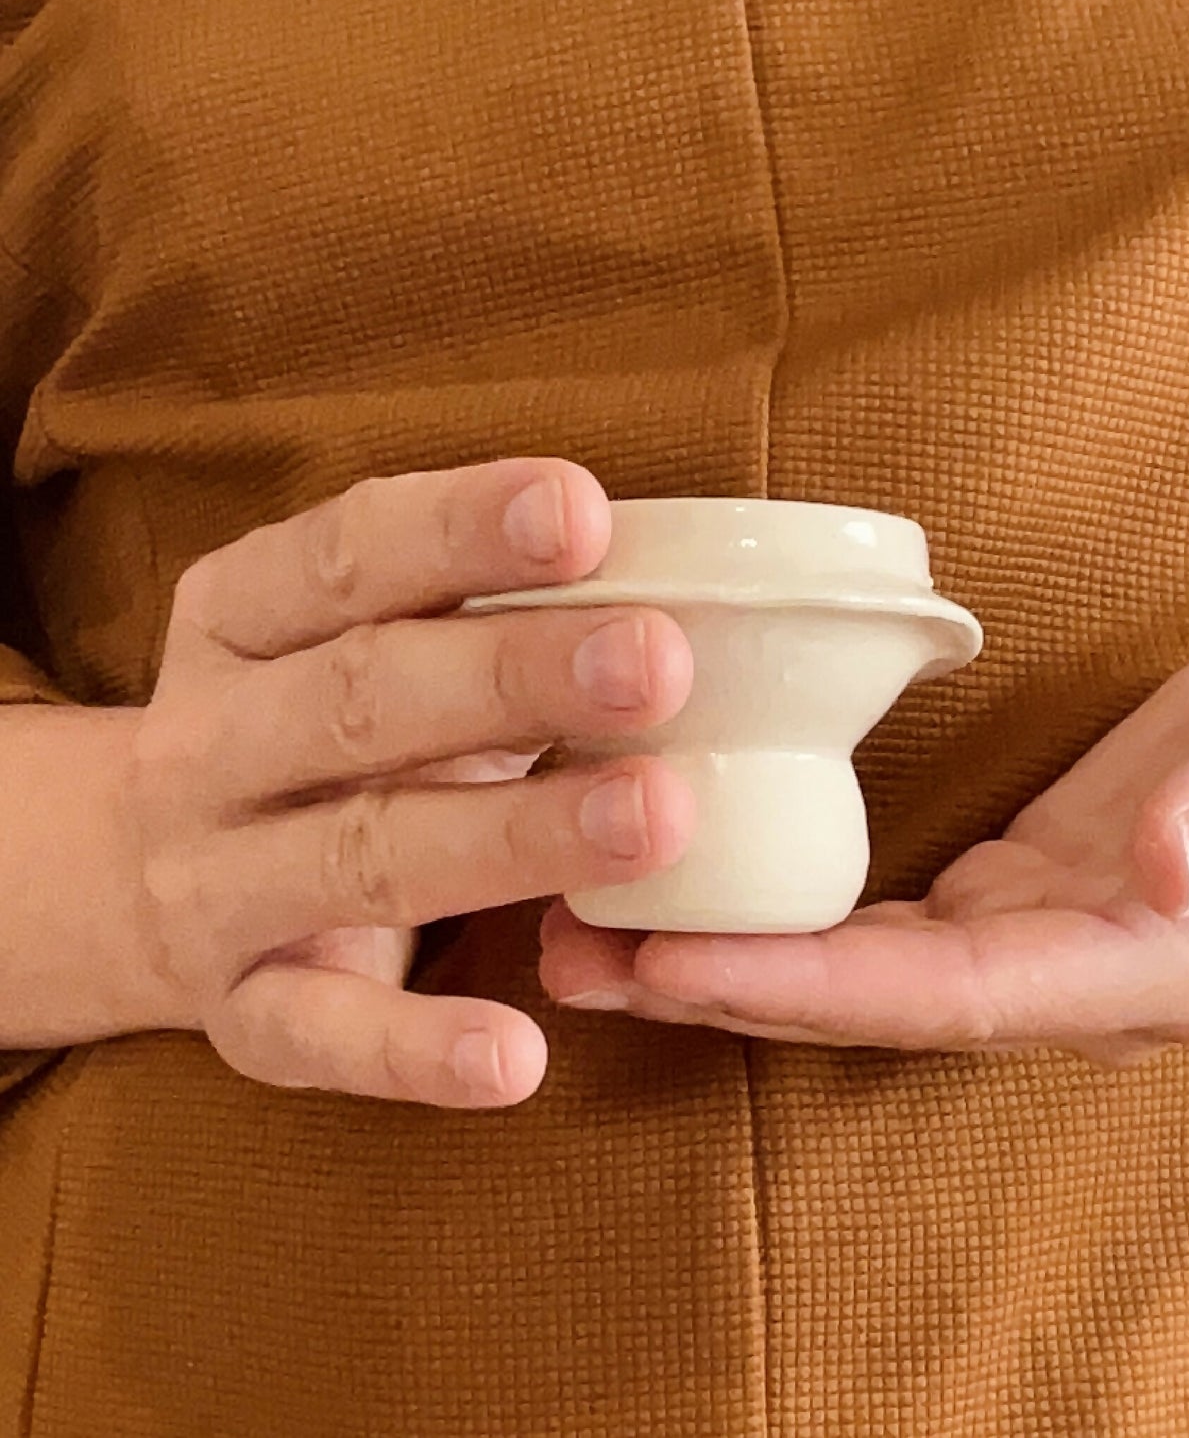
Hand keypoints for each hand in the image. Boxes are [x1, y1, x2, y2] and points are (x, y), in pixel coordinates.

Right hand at [124, 458, 693, 1105]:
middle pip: (363, 700)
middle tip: (658, 661)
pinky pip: (324, 1033)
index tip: (583, 511)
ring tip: (655, 820)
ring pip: (365, 856)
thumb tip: (666, 582)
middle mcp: (211, 745)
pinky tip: (518, 1056)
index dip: (460, 532)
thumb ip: (475, 608)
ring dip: (512, 839)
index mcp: (240, 620)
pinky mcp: (243, 1009)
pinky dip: (416, 1050)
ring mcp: (213, 884)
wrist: (142, 873)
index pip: (346, 555)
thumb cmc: (323, 730)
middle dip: (514, 676)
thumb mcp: (360, 640)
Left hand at [539, 600, 1188, 1066]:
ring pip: (858, 976)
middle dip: (723, 988)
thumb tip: (1162, 866)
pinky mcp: (1015, 895)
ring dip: (721, 962)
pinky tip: (688, 895)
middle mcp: (1080, 979)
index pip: (956, 995)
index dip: (811, 987)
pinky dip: (776, 922)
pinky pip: (876, 927)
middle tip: (570, 949)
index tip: (677, 963)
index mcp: (1156, 964)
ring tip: (581, 931)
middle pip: (875, 1006)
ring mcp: (1042, 945)